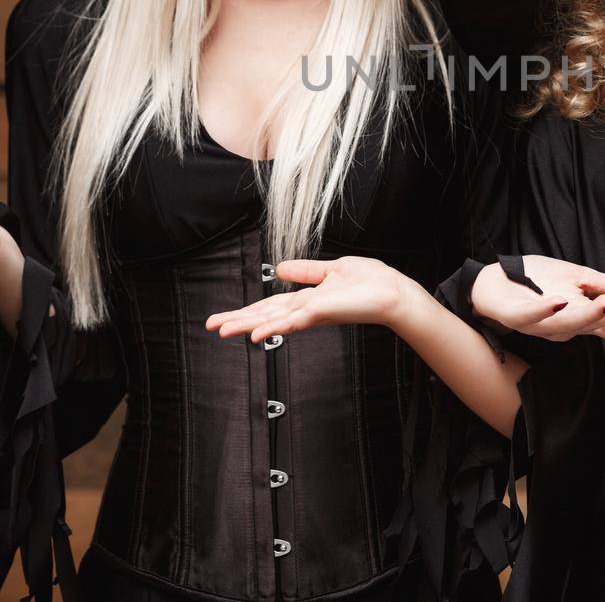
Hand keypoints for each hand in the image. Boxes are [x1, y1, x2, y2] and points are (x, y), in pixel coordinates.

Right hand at [205, 257, 412, 342]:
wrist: (393, 292)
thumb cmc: (371, 282)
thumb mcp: (332, 270)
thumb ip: (306, 271)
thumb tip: (280, 269)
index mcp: (307, 300)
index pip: (271, 306)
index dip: (247, 311)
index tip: (224, 318)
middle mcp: (306, 310)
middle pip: (265, 315)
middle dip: (238, 321)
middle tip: (211, 327)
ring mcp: (312, 314)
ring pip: (273, 321)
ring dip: (247, 326)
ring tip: (222, 331)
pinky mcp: (321, 313)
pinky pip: (292, 322)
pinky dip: (273, 328)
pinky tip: (256, 335)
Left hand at [471, 255, 604, 345]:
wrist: (493, 281)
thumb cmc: (537, 282)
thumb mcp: (580, 276)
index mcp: (582, 317)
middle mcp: (565, 327)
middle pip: (596, 325)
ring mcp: (540, 324)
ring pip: (568, 324)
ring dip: (589, 315)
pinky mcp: (516, 316)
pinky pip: (532, 317)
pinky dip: (546, 310)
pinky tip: (560, 301)